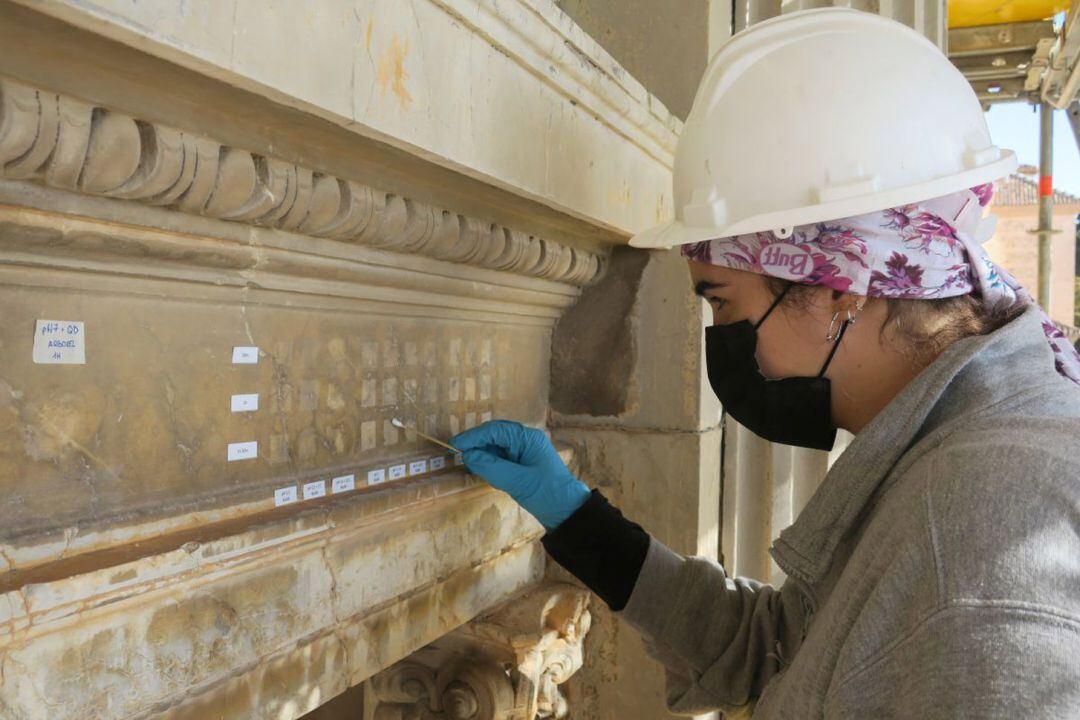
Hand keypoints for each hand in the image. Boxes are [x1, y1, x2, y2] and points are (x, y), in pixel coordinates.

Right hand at [449, 420, 590, 529]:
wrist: (567, 512)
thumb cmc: (546, 493)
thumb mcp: (517, 481)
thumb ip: (491, 467)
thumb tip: (467, 456)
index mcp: (527, 438)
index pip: (495, 430)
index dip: (473, 437)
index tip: (454, 445)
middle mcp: (525, 440)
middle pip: (494, 435)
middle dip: (476, 444)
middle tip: (457, 454)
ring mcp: (523, 452)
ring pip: (495, 447)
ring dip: (482, 454)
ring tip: (468, 464)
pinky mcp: (521, 465)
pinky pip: (500, 458)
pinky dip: (489, 464)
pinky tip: (483, 471)